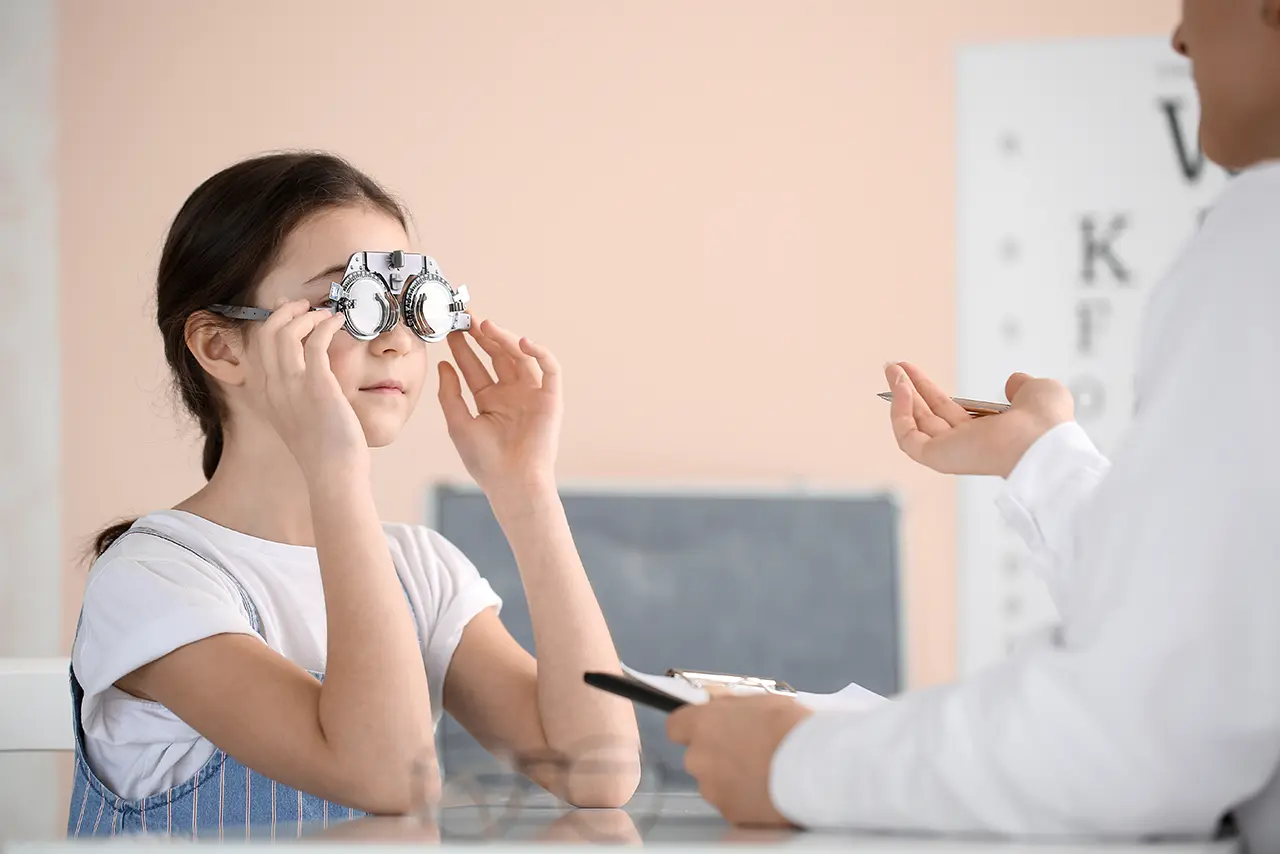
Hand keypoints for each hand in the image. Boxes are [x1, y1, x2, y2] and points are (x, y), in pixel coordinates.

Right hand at [243, 299, 369, 482]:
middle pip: (267, 332)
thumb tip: (308, 375)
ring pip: (286, 331)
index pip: (257, 345)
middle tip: (307, 306)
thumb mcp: (298, 419)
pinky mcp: (317, 386)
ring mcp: (292, 386)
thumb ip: (295, 396)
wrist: (333, 473)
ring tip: (326, 314)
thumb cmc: (324, 449)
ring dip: (307, 315)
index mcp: (265, 394)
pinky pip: (316, 341)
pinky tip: (340, 323)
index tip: (289, 311)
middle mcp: (273, 387)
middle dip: (286, 311)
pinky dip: (327, 325)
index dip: (271, 321)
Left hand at [437, 319, 562, 494]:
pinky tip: (522, 342)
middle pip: (497, 356)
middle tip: (467, 316)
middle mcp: (511, 394)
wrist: (512, 482)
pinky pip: (550, 369)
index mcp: (489, 400)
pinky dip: (540, 353)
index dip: (464, 346)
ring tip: (486, 326)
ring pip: (520, 357)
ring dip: (505, 339)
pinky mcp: (550, 399)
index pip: (474, 366)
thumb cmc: (485, 460)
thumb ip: (451, 393)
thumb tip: (444, 364)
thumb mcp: (459, 423)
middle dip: (483, 335)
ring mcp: (531, 394)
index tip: (450, 327)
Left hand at [666, 694, 812, 827]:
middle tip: (747, 750)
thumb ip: (730, 704)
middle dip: (716, 754)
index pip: (676, 726)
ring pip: (714, 782)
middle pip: (697, 756)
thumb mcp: (761, 700)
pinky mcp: (730, 814)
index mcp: (704, 724)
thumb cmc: (791, 728)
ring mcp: (713, 789)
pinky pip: (732, 803)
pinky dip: (745, 798)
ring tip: (764, 771)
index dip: (691, 727)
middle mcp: (700, 758)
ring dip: (731, 778)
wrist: (816, 769)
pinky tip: (769, 788)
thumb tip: (715, 701)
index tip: (706, 728)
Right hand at [885, 362, 1073, 477]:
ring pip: (914, 424)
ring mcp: (950, 453)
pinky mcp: (937, 458)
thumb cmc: (1047, 422)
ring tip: (892, 370)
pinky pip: (908, 436)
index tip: (914, 374)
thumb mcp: (1038, 391)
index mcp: (987, 433)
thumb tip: (1013, 382)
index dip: (929, 391)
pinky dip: (899, 412)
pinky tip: (901, 388)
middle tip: (893, 367)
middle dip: (908, 389)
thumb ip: (1022, 386)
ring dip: (900, 395)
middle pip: (927, 415)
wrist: (1044, 441)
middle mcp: (966, 445)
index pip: (948, 412)